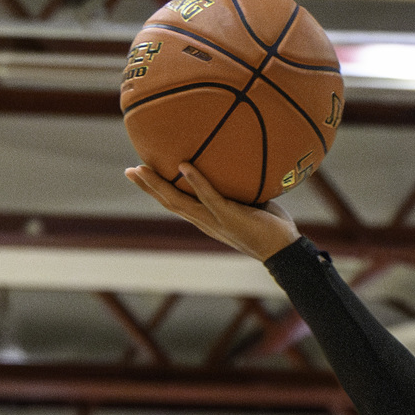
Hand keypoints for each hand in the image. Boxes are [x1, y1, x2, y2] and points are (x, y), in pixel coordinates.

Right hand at [125, 159, 298, 259]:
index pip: (176, 204)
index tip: (140, 175)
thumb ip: (236, 188)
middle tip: (130, 170)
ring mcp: (216, 221)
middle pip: (170, 203)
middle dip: (148, 187)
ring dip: (160, 185)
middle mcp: (206, 222)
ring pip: (180, 202)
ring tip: (142, 168)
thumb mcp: (248, 204)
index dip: (157, 191)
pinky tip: (184, 165)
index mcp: (207, 220)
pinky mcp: (229, 217)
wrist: (285, 251)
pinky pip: (209, 197)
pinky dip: (196, 181)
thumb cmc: (270, 227)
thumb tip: (237, 163)